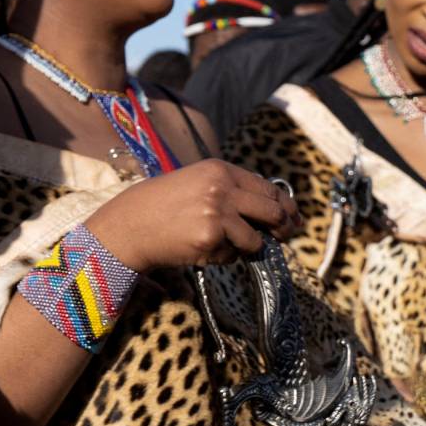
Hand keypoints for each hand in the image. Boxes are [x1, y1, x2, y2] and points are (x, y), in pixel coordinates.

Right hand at [83, 159, 301, 273]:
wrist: (130, 224)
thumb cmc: (162, 205)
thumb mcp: (198, 184)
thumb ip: (231, 191)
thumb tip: (273, 209)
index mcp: (219, 169)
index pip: (267, 188)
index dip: (286, 205)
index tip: (294, 218)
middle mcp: (221, 187)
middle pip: (273, 210)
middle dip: (282, 227)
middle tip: (284, 237)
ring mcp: (217, 213)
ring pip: (255, 239)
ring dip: (246, 247)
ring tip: (219, 242)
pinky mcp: (211, 238)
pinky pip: (233, 255)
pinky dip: (223, 256)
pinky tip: (200, 248)